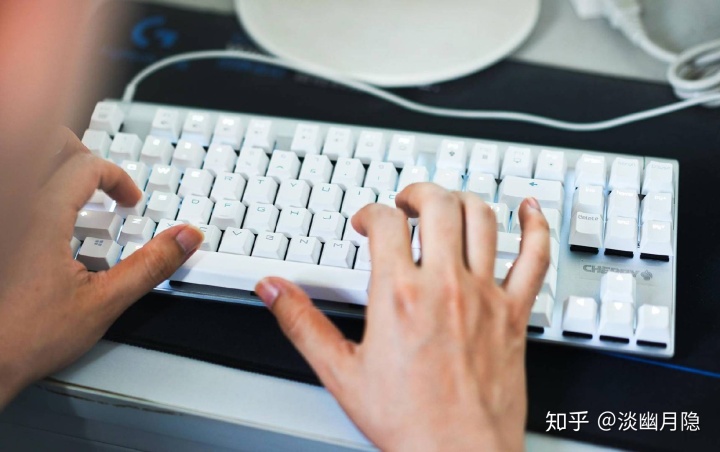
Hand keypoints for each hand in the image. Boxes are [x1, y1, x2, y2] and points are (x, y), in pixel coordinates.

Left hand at [0, 129, 203, 407]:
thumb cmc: (25, 337)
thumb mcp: (104, 302)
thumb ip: (151, 265)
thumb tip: (185, 238)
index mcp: (42, 215)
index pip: (86, 166)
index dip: (117, 178)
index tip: (129, 203)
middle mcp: (14, 206)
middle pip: (49, 145)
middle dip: (82, 155)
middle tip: (100, 182)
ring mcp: (4, 217)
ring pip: (28, 162)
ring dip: (57, 169)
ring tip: (75, 198)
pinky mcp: (0, 231)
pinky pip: (18, 189)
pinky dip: (38, 190)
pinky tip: (51, 229)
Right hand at [255, 183, 549, 450]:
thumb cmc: (407, 422)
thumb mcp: (341, 372)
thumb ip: (302, 323)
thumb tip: (273, 290)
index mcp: (399, 295)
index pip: (385, 222)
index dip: (370, 213)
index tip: (366, 224)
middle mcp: (444, 285)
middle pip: (437, 205)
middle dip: (417, 194)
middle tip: (406, 204)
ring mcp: (484, 295)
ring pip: (482, 219)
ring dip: (462, 200)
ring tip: (447, 204)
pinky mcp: (515, 313)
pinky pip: (535, 257)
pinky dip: (536, 226)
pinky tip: (530, 210)